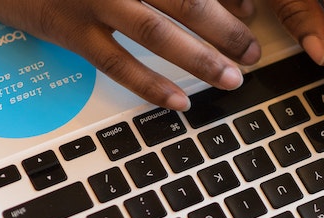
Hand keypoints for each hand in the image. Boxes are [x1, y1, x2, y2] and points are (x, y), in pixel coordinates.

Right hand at [0, 0, 262, 111]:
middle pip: (188, 1)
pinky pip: (117, 63)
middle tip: (252, 53)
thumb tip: (229, 3)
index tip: (253, 16)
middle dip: (227, 31)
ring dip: (201, 59)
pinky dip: (151, 85)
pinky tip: (180, 102)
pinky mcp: (70, 30)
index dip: (232, 0)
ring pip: (158, 33)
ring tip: (232, 79)